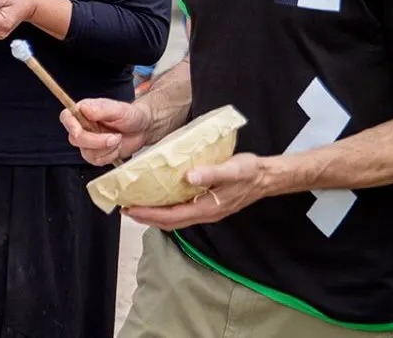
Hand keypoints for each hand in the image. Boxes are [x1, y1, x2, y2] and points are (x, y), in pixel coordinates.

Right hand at [60, 97, 153, 165]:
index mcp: (83, 111)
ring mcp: (87, 142)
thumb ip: (101, 109)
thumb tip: (84, 109)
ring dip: (106, 149)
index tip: (79, 131)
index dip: (70, 125)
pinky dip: (109, 156)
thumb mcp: (119, 109)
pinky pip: (95, 161)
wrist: (142, 130)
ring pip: (86, 152)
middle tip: (115, 137)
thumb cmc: (130, 115)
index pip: (66, 117)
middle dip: (96, 141)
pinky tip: (116, 147)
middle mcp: (82, 126)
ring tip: (118, 139)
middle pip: (75, 139)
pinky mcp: (95, 154)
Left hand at [124, 153, 270, 229]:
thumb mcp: (233, 169)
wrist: (267, 177)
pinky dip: (166, 209)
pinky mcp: (208, 205)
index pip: (172, 216)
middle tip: (125, 209)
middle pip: (170, 222)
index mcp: (208, 207)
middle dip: (146, 218)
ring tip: (136, 206)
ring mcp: (207, 211)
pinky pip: (182, 212)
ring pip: (176, 219)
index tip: (130, 209)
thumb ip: (212, 173)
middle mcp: (205, 213)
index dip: (150, 215)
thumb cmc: (250, 171)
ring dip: (154, 215)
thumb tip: (189, 177)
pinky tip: (158, 200)